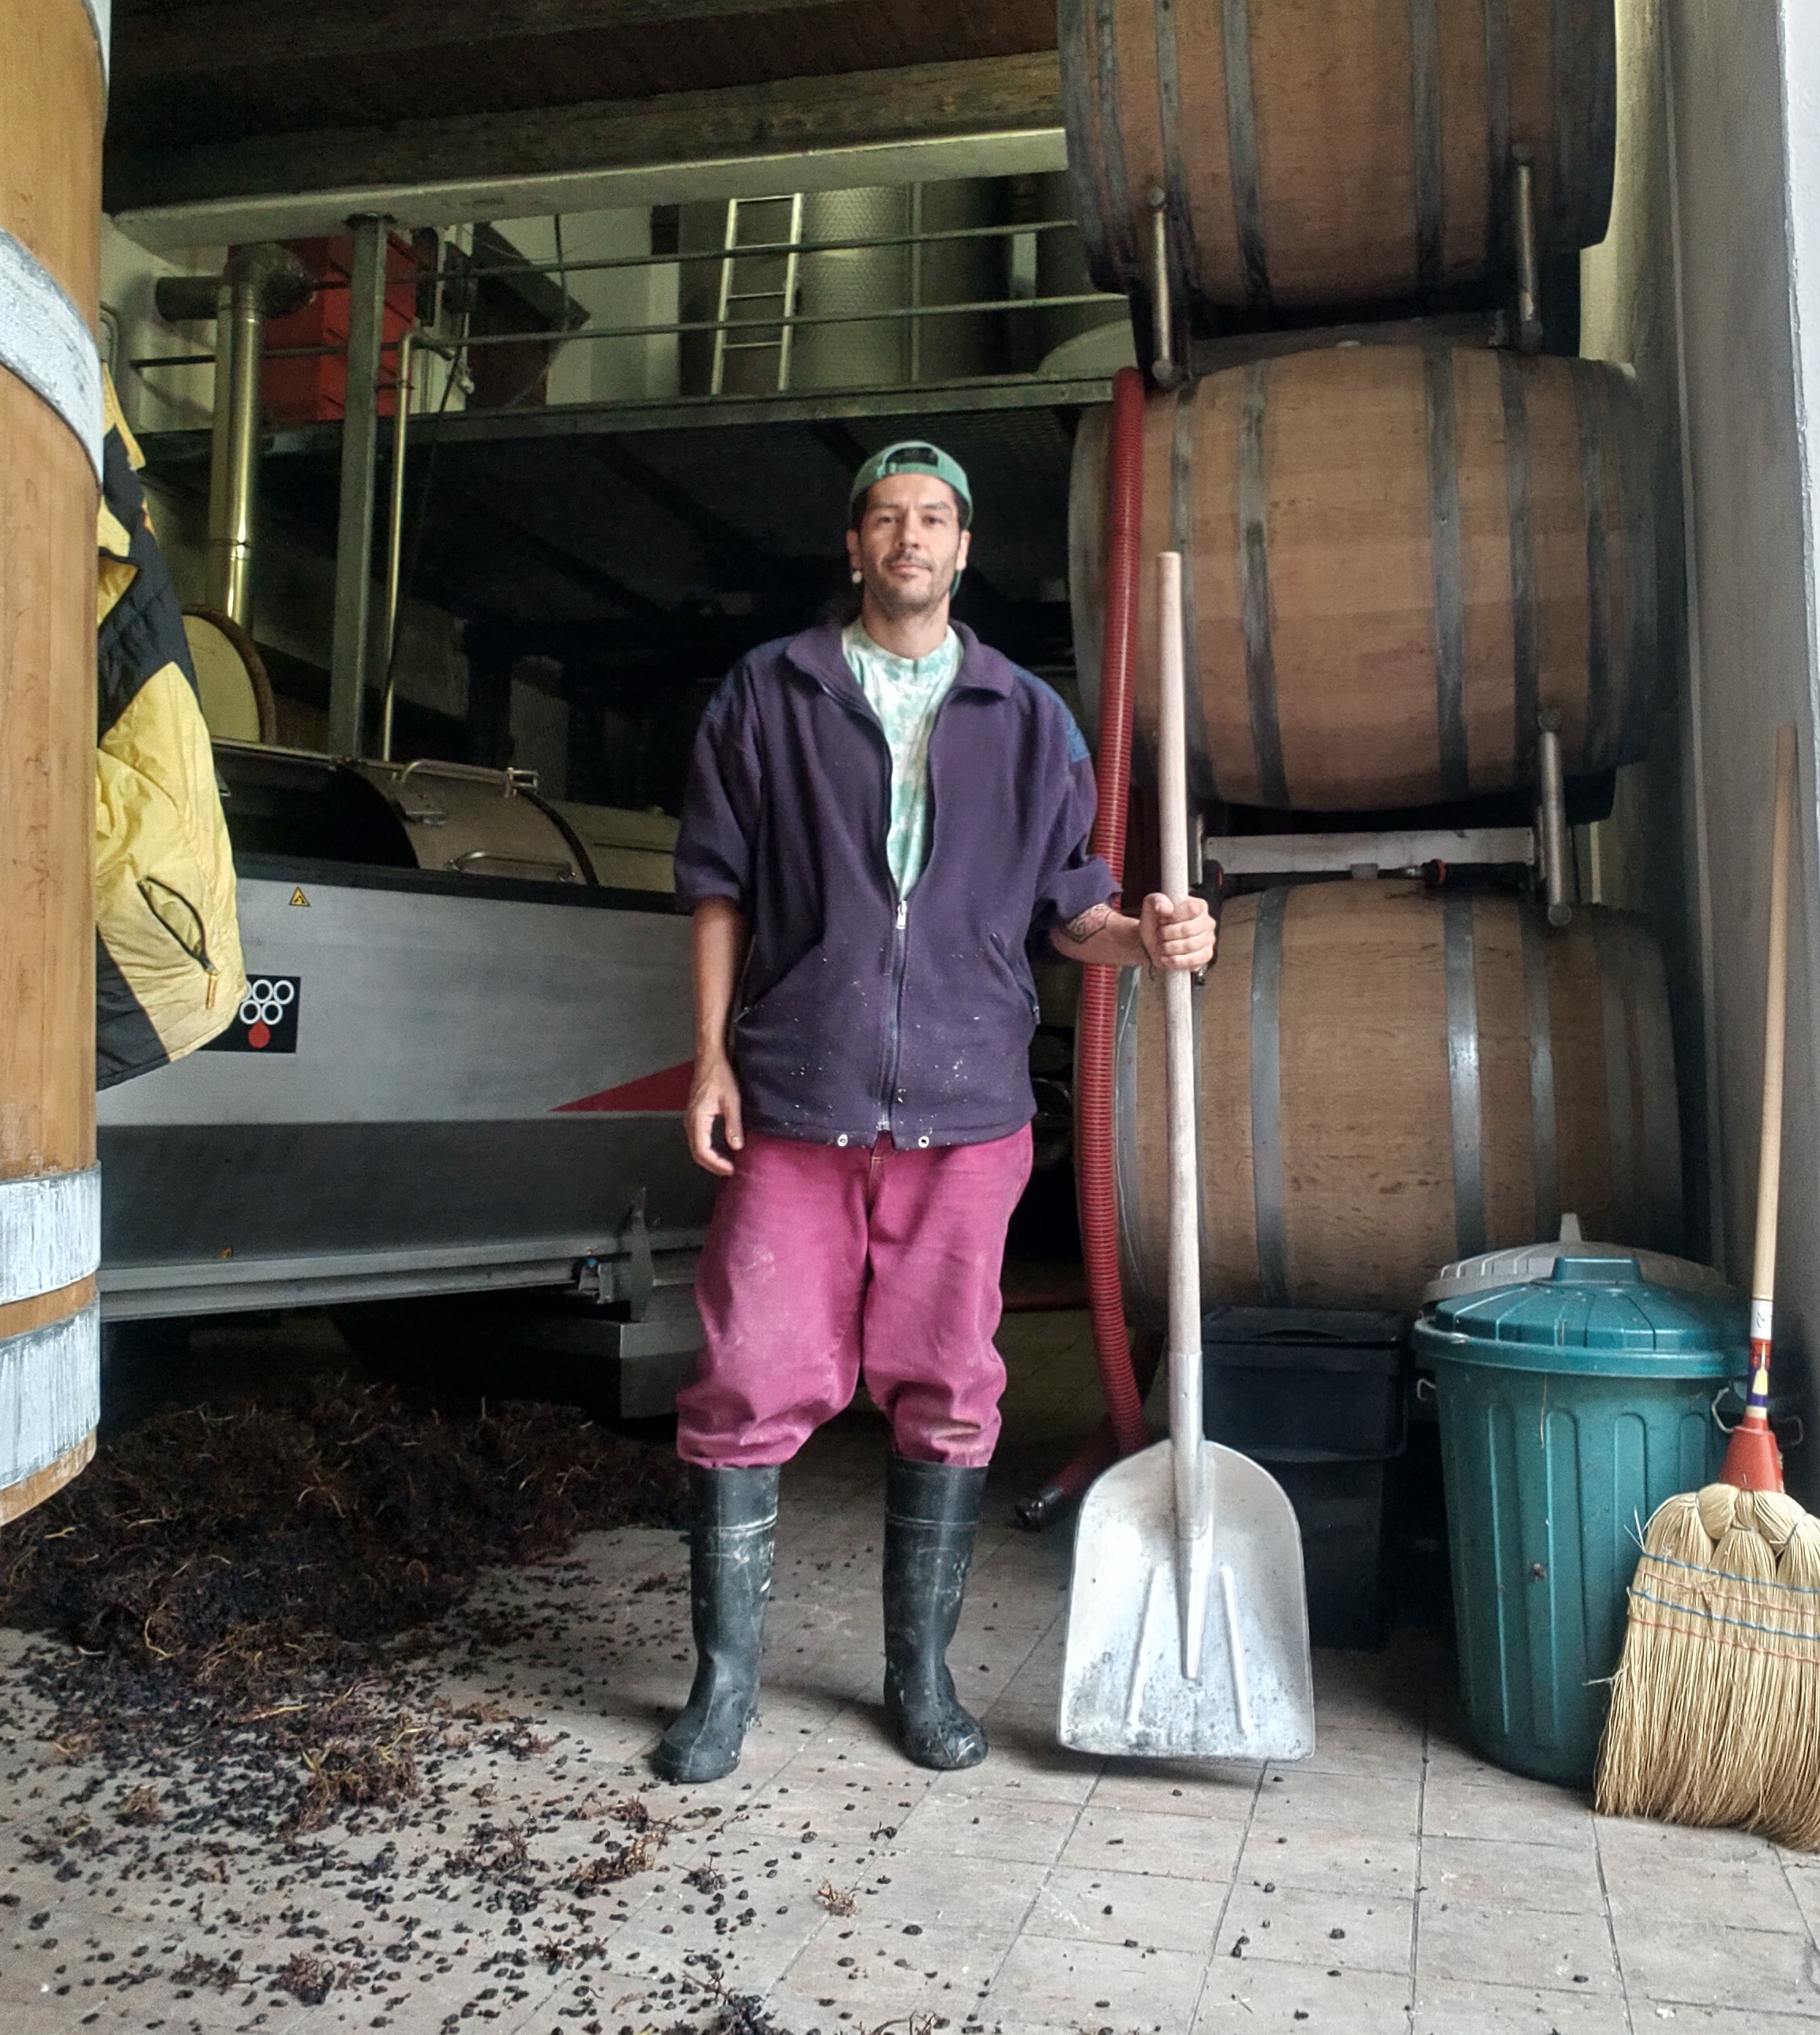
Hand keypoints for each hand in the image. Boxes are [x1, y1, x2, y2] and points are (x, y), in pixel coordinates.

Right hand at [685, 1056, 743, 1175]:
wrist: (709, 1059)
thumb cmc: (720, 1076)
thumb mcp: (732, 1101)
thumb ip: (733, 1125)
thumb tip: (737, 1147)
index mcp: (697, 1119)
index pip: (702, 1151)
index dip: (716, 1164)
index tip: (731, 1169)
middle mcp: (690, 1121)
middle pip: (697, 1153)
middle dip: (713, 1165)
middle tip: (730, 1170)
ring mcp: (690, 1119)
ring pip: (696, 1147)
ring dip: (710, 1158)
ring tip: (727, 1164)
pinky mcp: (694, 1116)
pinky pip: (698, 1139)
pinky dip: (708, 1149)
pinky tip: (721, 1150)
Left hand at [1139, 892, 1215, 971]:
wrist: (1152, 941)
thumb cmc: (1156, 921)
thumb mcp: (1151, 905)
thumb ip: (1157, 901)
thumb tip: (1166, 909)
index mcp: (1198, 906)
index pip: (1191, 909)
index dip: (1173, 916)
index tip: (1162, 920)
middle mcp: (1207, 922)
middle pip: (1188, 929)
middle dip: (1168, 934)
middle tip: (1160, 935)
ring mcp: (1208, 940)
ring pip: (1190, 946)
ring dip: (1170, 947)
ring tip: (1161, 946)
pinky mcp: (1205, 956)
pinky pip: (1194, 960)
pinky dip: (1176, 961)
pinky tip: (1166, 958)